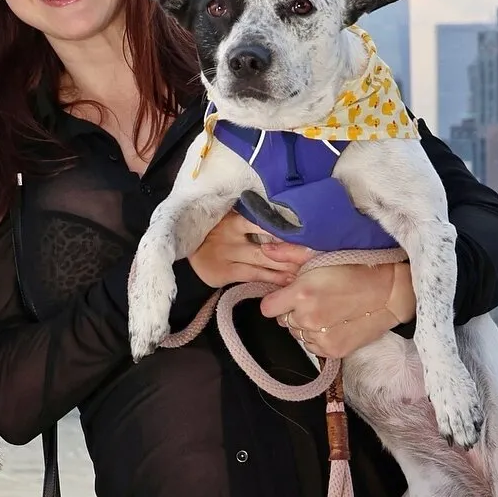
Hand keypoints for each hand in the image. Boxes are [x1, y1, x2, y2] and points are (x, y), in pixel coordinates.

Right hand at [188, 211, 312, 287]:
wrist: (179, 248)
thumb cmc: (210, 230)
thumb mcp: (225, 216)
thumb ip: (249, 216)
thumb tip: (285, 215)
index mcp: (234, 215)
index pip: (265, 219)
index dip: (287, 225)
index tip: (311, 228)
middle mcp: (231, 232)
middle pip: (269, 240)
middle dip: (295, 248)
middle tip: (318, 253)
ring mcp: (227, 252)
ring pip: (265, 259)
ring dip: (288, 265)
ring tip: (309, 270)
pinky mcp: (224, 271)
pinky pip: (254, 275)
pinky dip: (273, 279)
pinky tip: (289, 281)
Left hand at [259, 252, 416, 357]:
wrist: (388, 293)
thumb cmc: (355, 270)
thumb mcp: (321, 255)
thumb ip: (289, 253)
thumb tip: (265, 250)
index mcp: (301, 294)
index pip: (267, 308)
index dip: (276, 301)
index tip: (287, 296)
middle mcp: (307, 319)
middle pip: (283, 321)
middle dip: (292, 311)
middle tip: (313, 299)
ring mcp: (320, 338)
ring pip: (297, 335)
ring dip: (305, 325)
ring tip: (326, 311)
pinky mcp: (332, 351)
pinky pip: (312, 347)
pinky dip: (318, 337)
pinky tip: (333, 324)